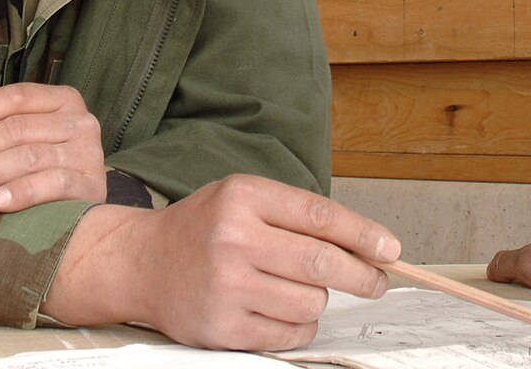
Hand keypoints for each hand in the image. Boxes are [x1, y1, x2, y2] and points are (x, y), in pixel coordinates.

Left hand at [0, 80, 106, 211]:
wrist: (83, 216)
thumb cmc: (43, 169)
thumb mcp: (16, 135)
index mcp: (63, 100)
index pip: (16, 97)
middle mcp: (81, 121)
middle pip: (18, 128)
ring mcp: (89, 153)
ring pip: (29, 156)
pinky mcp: (92, 186)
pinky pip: (53, 184)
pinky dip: (22, 192)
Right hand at [44, 174, 399, 350]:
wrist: (139, 262)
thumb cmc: (202, 228)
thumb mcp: (242, 198)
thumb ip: (296, 215)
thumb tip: (365, 245)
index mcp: (243, 196)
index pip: (320, 216)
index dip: (363, 235)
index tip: (390, 249)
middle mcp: (234, 239)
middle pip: (321, 263)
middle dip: (362, 275)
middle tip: (376, 282)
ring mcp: (227, 286)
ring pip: (310, 302)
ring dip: (318, 300)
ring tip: (299, 290)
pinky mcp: (221, 327)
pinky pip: (288, 334)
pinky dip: (298, 326)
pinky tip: (282, 311)